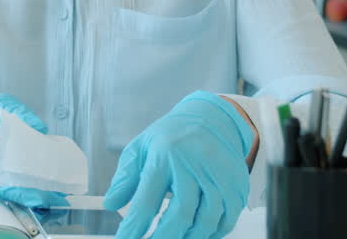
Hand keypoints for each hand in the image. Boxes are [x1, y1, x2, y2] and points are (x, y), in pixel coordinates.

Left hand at [103, 92, 253, 238]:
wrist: (213, 119)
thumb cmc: (173, 136)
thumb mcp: (141, 147)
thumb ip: (125, 177)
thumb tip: (111, 204)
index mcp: (165, 154)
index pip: (146, 201)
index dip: (134, 228)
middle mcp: (193, 164)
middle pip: (180, 215)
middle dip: (164, 238)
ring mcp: (218, 175)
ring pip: (206, 222)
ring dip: (189, 238)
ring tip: (175, 237)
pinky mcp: (236, 185)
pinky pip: (225, 221)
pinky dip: (211, 234)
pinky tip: (196, 233)